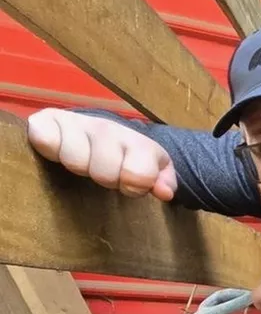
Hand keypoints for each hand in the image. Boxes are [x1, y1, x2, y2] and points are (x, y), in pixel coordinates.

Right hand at [26, 108, 177, 199]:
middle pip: (104, 172)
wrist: (99, 132)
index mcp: (135, 141)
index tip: (129, 183)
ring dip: (80, 168)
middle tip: (103, 173)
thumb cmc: (125, 157)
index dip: (134, 185)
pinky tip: (56, 153)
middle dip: (106, 179)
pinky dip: (49, 149)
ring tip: (84, 163)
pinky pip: (43, 138)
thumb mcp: (152, 168)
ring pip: (75, 161)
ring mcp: (75, 122)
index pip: (138, 174)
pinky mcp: (45, 121)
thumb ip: (163, 180)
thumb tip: (165, 192)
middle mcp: (105, 127)